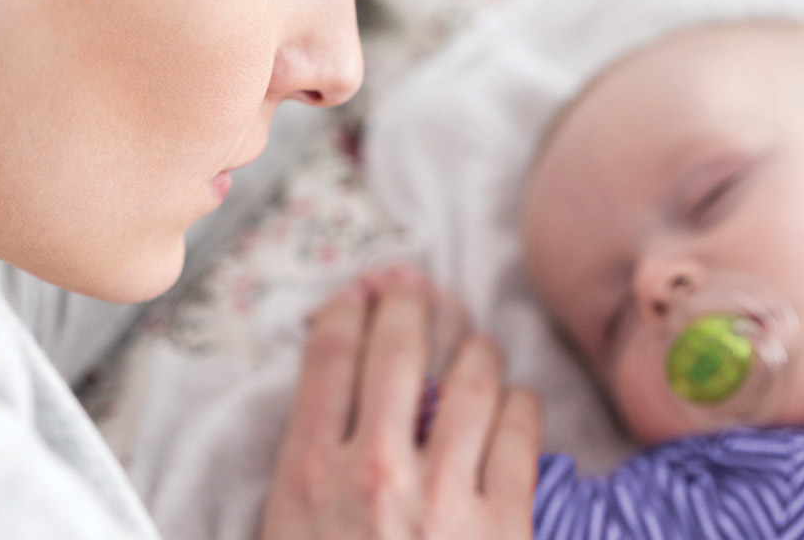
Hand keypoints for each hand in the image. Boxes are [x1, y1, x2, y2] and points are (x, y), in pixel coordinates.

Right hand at [261, 267, 541, 539]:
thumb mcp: (283, 531)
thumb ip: (302, 473)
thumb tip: (328, 408)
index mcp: (309, 474)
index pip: (329, 358)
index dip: (345, 311)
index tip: (358, 295)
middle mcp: (376, 472)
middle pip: (398, 351)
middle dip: (409, 305)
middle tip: (417, 288)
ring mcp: (444, 497)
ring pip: (472, 383)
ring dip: (476, 352)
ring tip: (479, 345)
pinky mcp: (503, 525)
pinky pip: (520, 434)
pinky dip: (519, 406)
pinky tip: (515, 402)